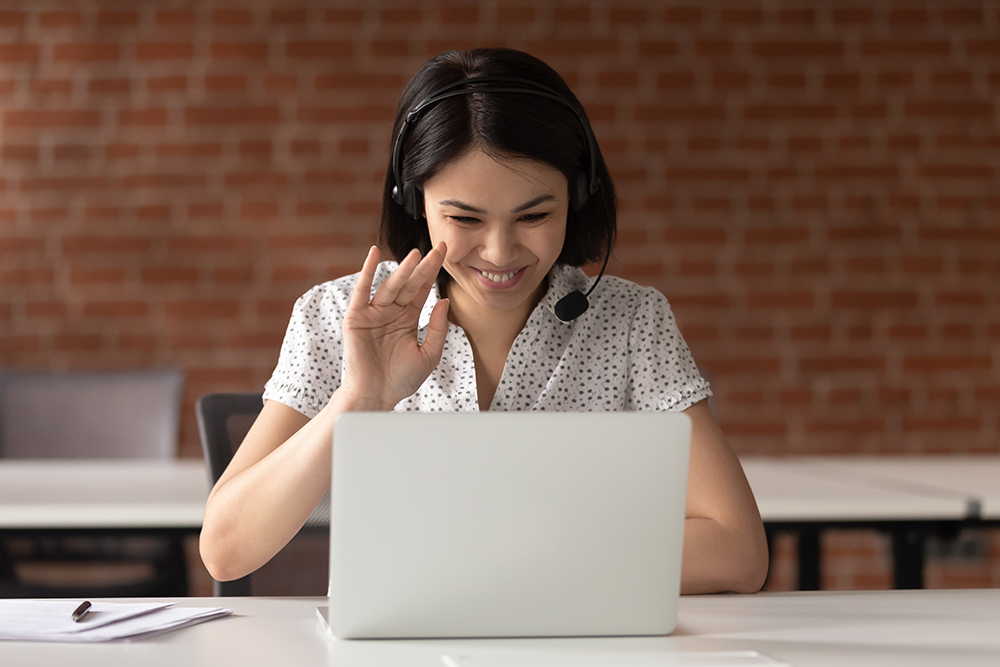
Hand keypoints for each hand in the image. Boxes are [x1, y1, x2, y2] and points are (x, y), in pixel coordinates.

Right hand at [338, 243, 449, 409]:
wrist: (376, 397)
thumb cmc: (400, 380)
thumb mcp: (429, 355)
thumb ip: (437, 329)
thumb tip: (444, 301)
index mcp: (407, 318)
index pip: (422, 289)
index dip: (433, 271)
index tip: (446, 252)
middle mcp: (391, 311)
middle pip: (410, 284)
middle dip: (424, 266)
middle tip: (439, 247)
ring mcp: (373, 312)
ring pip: (391, 286)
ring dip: (403, 270)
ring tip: (416, 255)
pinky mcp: (356, 317)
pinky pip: (362, 291)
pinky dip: (366, 271)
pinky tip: (373, 253)